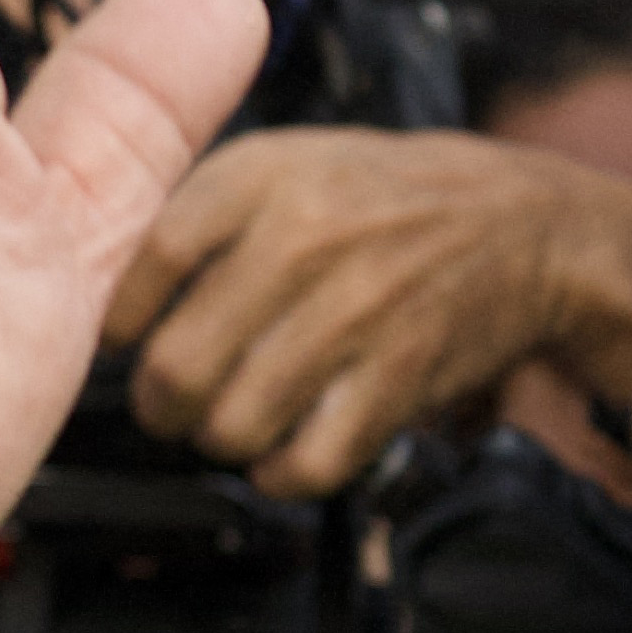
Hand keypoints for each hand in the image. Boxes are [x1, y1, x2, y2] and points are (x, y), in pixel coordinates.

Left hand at [106, 125, 631, 497]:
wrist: (524, 223)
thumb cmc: (383, 198)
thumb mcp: (284, 161)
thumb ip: (198, 214)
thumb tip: (107, 290)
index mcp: (262, 175)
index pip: (149, 261)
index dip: (123, 321)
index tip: (126, 341)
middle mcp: (305, 238)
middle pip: (178, 363)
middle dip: (161, 402)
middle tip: (170, 401)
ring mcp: (355, 311)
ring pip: (233, 422)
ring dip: (220, 439)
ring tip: (229, 421)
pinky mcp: (400, 377)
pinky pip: (309, 460)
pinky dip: (282, 472)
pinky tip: (282, 450)